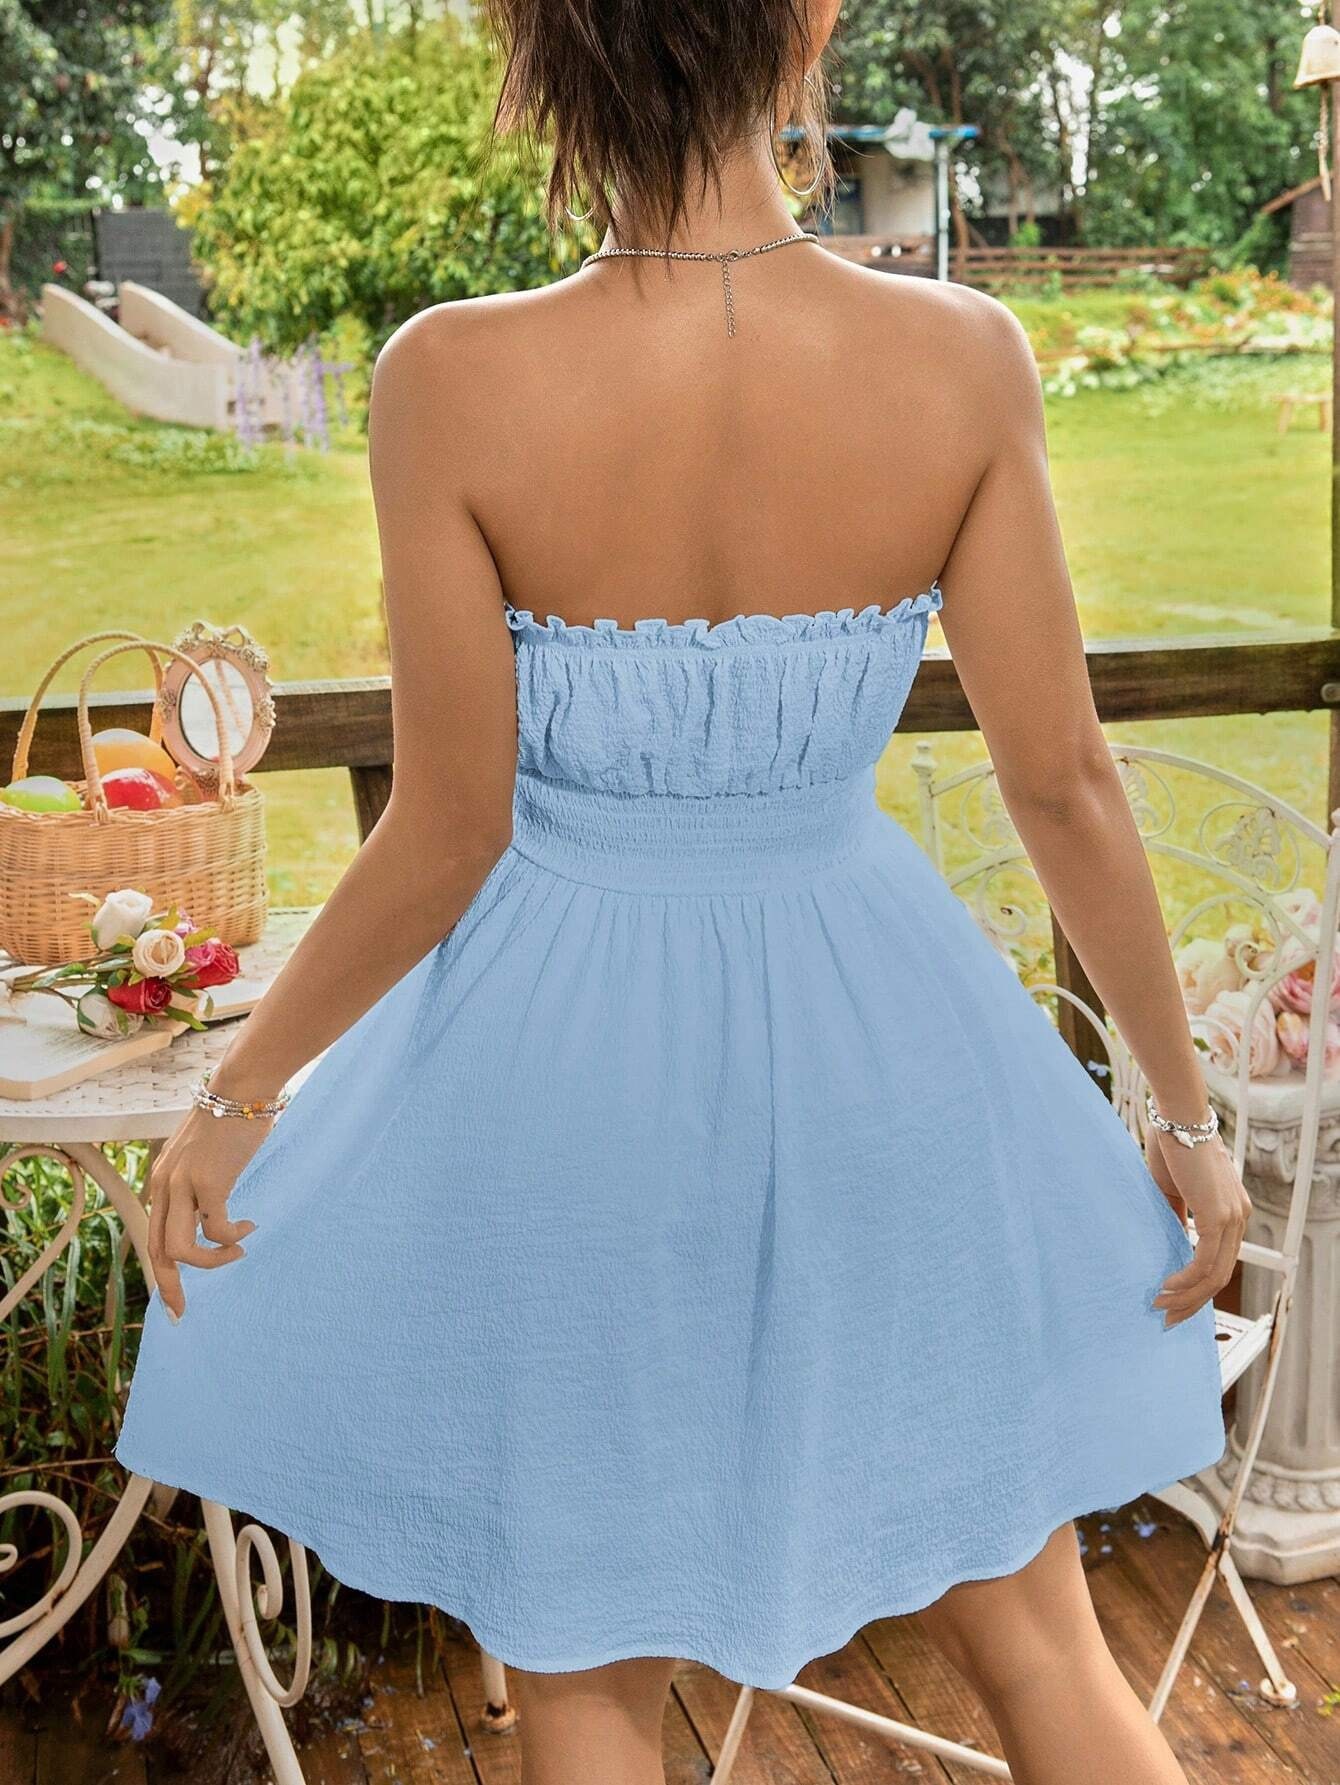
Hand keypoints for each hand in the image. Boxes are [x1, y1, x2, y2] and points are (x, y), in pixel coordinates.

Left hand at [147, 1106, 265, 1319]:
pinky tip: (249, 1227)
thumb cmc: (232, 1120)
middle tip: (182, 1313)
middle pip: (157, 1251)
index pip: (151, 1235)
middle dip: (169, 1287)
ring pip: (182, 1248)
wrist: (241, 1089)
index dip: (160, 1270)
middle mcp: (165, 1186)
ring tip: (237, 1250)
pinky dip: (233, 1236)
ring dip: (212, 1260)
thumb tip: (213, 1212)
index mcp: (162, 1181)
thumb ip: (200, 1183)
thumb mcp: (205, 1157)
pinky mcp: (209, 1182)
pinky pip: (216, 1229)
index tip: (172, 1298)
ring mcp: (183, 1184)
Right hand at [1145, 1123, 1250, 1327]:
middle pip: (1220, 1276)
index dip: (1198, 1286)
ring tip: (1160, 1306)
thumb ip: (1178, 1216)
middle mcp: (1239, 1218)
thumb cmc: (1173, 1145)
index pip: (1220, 1261)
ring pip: (1213, 1275)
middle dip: (1192, 1303)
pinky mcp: (1218, 1218)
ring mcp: (1232, 1219)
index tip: (1175, 1301)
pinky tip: (1165, 1287)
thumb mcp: (1174, 1190)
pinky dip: (1185, 1281)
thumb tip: (1169, 1240)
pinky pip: (1204, 1263)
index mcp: (1232, 1212)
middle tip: (1168, 1318)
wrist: (1179, 1118)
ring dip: (1186, 1297)